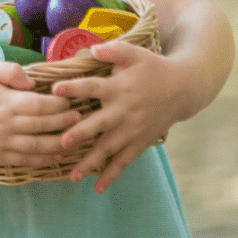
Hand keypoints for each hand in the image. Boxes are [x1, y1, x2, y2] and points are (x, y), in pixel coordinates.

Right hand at [0, 62, 80, 166]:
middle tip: (79, 118)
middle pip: (40, 125)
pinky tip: (56, 155)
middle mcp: (3, 123)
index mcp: (3, 101)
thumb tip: (33, 82)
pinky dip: (43, 160)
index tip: (69, 101)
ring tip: (74, 137)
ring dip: (58, 143)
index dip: (56, 104)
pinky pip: (24, 160)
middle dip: (63, 122)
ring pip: (36, 146)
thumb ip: (10, 71)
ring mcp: (0, 142)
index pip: (37, 104)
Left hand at [51, 41, 184, 192]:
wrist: (182, 89)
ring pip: (108, 149)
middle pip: (98, 124)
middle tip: (61, 143)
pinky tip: (97, 188)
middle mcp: (123, 111)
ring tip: (72, 176)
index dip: (74, 88)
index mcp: (118, 87)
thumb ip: (112, 50)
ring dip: (90, 163)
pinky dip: (111, 175)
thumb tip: (92, 49)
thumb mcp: (134, 52)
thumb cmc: (152, 67)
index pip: (92, 86)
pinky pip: (124, 162)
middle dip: (79, 134)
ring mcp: (131, 130)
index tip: (54, 89)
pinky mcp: (139, 142)